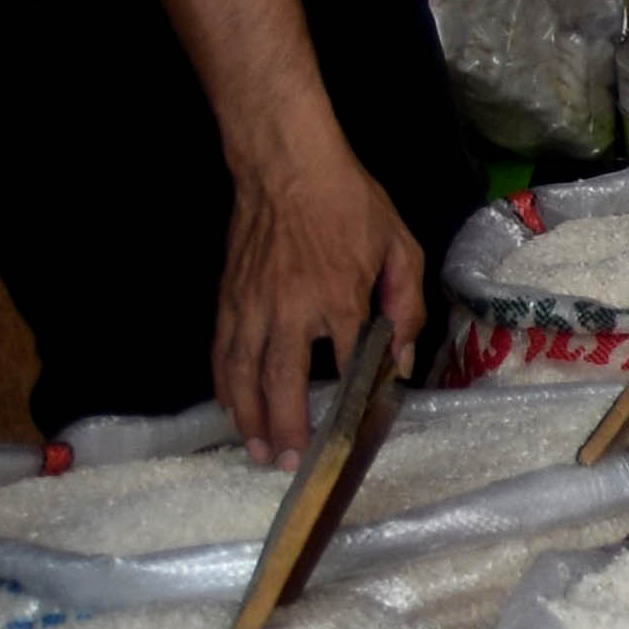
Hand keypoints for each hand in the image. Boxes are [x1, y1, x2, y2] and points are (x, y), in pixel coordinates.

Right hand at [218, 128, 420, 467]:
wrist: (286, 166)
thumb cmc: (349, 203)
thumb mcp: (399, 248)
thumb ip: (406, 307)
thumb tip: (402, 360)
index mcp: (338, 299)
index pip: (347, 364)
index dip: (349, 401)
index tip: (352, 432)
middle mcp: (289, 310)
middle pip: (281, 382)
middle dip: (284, 427)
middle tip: (287, 463)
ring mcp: (251, 305)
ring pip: (242, 373)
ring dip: (247, 415)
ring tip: (255, 448)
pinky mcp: (228, 297)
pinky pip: (222, 351)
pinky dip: (223, 383)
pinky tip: (229, 405)